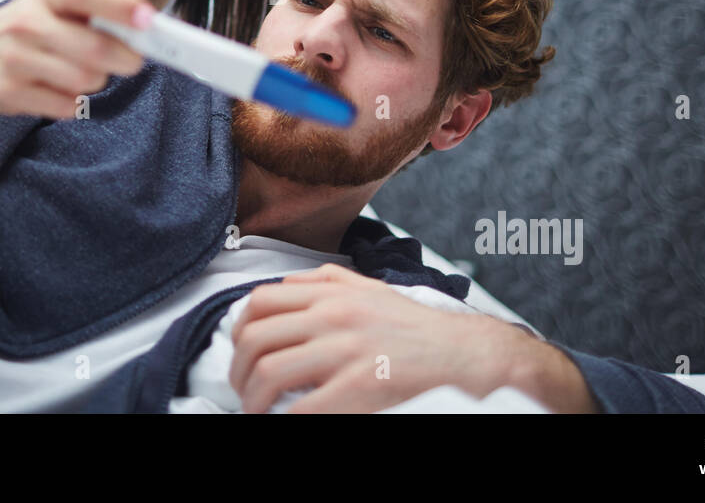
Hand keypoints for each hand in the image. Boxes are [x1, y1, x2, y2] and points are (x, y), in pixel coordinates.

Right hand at [0, 0, 153, 118]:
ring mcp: (15, 60)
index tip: (148, 19)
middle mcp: (27, 24)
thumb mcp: (52, 5)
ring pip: (85, 80)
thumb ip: (94, 12)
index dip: (119, 5)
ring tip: (83, 73)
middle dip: (125, 58)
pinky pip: (66, 106)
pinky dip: (74, 102)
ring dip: (97, 81)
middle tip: (132, 61)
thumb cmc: (27, 27)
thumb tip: (145, 29)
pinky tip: (60, 89)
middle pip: (94, 49)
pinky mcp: (9, 93)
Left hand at [228, 263, 597, 412]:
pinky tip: (283, 423)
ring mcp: (345, 351)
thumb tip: (284, 288)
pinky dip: (282, 419)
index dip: (238, 329)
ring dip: (250, 398)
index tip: (239, 351)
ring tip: (255, 410)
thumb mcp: (370, 288)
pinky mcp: (359, 387)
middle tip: (241, 388)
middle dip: (237, 369)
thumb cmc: (418, 328)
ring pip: (268, 372)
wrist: (467, 356)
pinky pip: (300, 409)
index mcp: (332, 291)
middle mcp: (334, 315)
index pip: (260, 301)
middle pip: (255, 337)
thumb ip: (326, 281)